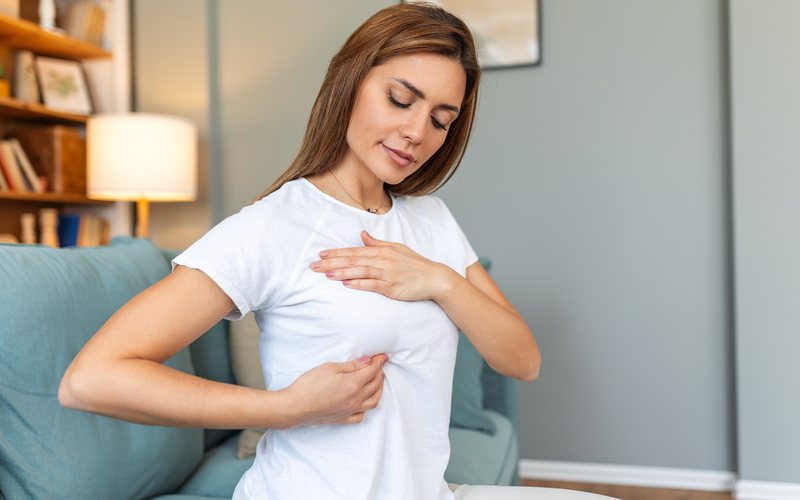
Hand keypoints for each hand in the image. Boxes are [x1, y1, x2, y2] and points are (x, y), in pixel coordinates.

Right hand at [283, 353, 388, 425]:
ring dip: (378, 390)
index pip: (373, 370)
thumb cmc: (309, 384)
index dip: (379, 361)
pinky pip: (361, 416)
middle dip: (380, 373)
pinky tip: (363, 402)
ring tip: (377, 381)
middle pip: (376, 385)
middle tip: (379, 365)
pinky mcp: (343, 419)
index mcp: (354, 384)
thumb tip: (368, 361)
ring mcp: (350, 410)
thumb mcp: (330, 368)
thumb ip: (352, 365)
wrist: (295, 406)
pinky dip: (366, 408)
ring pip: (373, 401)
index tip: (383, 356)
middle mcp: (356, 399)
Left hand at [311, 230, 454, 301]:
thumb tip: (362, 236)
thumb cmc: (415, 264)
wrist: (434, 278)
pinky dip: (359, 283)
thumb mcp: (397, 248)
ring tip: (326, 274)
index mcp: (383, 250)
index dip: (337, 252)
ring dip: (343, 272)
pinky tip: (347, 284)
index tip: (321, 254)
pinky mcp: (392, 287)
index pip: (355, 251)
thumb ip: (377, 243)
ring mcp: (388, 273)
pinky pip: (373, 284)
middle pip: (354, 260)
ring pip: (361, 271)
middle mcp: (384, 260)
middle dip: (333, 262)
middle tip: (314, 265)